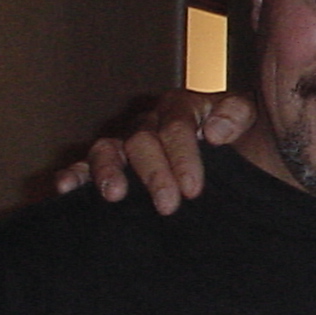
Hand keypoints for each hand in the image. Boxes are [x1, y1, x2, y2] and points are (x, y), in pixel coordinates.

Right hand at [54, 89, 257, 213]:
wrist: (241, 163)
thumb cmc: (243, 145)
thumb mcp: (250, 124)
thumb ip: (238, 115)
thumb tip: (215, 132)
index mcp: (181, 109)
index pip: (176, 126)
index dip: (184, 156)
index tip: (194, 188)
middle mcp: (148, 124)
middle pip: (142, 140)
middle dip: (155, 173)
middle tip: (169, 205)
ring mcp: (125, 145)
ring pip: (107, 149)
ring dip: (108, 171)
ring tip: (115, 194)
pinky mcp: (109, 168)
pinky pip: (84, 166)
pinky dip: (74, 175)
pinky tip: (65, 187)